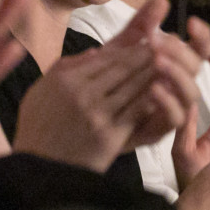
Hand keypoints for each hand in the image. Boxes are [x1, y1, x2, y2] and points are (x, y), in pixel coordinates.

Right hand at [14, 0, 203, 171]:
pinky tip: (165, 89)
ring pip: (133, 84)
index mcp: (65, 79)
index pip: (106, 55)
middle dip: (148, 53)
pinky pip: (136, 109)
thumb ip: (64, 67)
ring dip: (155, 71)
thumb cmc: (39, 130)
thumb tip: (94, 52)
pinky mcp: (108, 135)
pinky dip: (153, 97)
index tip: (148, 38)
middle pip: (123, 66)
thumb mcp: (41, 91)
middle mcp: (81, 93)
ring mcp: (96, 114)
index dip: (131, 46)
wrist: (38, 171)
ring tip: (172, 62)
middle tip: (168, 44)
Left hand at [107, 0, 205, 147]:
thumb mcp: (121, 48)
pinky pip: (176, 118)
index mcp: (176, 64)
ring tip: (157, 60)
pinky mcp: (161, 128)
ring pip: (192, 94)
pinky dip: (168, 102)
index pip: (201, 49)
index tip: (191, 22)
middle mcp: (179, 85)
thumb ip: (142, 24)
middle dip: (182, 53)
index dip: (202, 36)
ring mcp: (173, 108)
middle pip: (198, 68)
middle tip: (159, 40)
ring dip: (178, 75)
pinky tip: (152, 88)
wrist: (83, 116)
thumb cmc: (107, 80)